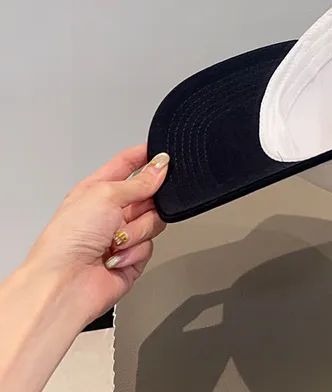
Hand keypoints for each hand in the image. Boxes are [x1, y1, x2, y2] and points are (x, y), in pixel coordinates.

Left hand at [24, 144, 169, 325]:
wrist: (64, 283)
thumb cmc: (68, 239)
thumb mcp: (106, 195)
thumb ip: (139, 181)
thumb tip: (160, 166)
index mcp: (97, 190)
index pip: (126, 165)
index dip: (145, 156)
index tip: (163, 152)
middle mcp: (110, 212)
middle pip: (148, 194)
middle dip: (147, 201)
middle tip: (139, 206)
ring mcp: (122, 235)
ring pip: (154, 220)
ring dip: (138, 230)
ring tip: (118, 240)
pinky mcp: (132, 257)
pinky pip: (150, 245)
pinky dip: (135, 251)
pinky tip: (116, 256)